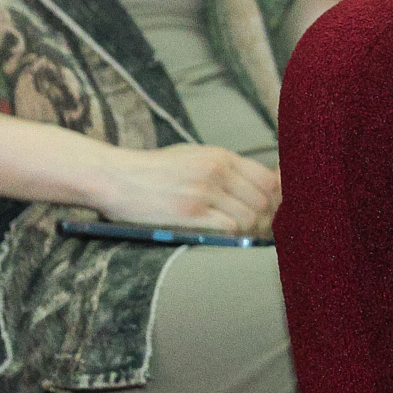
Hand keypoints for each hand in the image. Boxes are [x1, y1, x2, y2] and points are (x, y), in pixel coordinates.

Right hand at [90, 144, 279, 235]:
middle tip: (260, 229)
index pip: (268, 178)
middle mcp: (217, 171)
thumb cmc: (156, 169)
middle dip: (266, 217)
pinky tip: (225, 236)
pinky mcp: (190, 213)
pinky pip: (230, 228)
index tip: (271, 210)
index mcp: (221, 156)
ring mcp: (204, 192)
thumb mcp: (194, 156)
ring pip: (250, 216)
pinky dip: (233, 236)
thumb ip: (225, 167)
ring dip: (251, 229)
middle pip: (264, 199)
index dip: (276, 197)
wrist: (116, 177)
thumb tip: (258, 182)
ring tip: (243, 235)